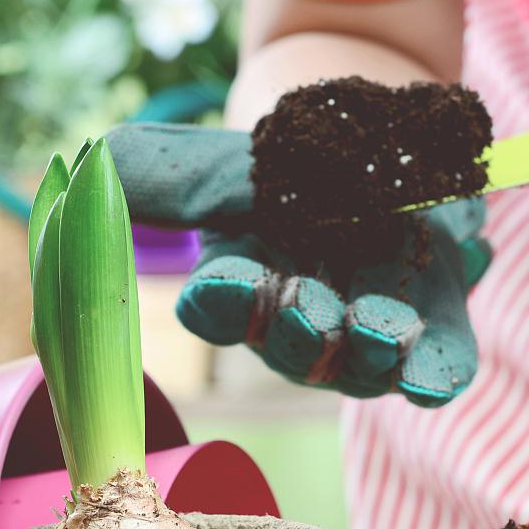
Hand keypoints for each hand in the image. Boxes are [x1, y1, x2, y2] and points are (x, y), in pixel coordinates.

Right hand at [106, 123, 489, 405]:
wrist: (389, 151)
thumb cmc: (295, 166)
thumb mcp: (230, 163)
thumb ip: (164, 172)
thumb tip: (91, 160)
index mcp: (241, 287)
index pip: (217, 309)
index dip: (221, 302)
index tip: (225, 284)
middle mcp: (298, 326)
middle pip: (288, 346)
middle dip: (295, 330)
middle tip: (307, 304)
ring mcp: (366, 338)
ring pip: (358, 367)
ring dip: (364, 352)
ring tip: (376, 325)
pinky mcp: (435, 334)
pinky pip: (437, 371)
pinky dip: (433, 375)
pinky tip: (428, 378)